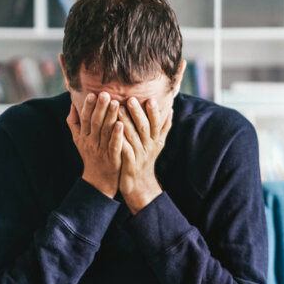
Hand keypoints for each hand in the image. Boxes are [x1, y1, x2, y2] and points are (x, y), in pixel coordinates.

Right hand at [67, 92, 122, 197]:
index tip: (92, 94)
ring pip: (105, 131)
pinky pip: (114, 145)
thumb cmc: (90, 156)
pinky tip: (121, 124)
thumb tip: (72, 104)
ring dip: (110, 117)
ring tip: (116, 103)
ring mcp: (102, 150)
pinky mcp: (112, 158)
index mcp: (84, 136)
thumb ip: (74, 122)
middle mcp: (91, 142)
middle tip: (105, 94)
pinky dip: (117, 135)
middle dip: (100, 108)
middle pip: (95, 122)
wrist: (99, 181)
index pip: (85, 118)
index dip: (88, 106)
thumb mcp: (78, 140)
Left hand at [118, 97, 171, 213]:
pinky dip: (120, 140)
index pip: (157, 124)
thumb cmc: (146, 160)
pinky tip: (112, 130)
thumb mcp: (157, 144)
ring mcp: (139, 155)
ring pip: (133, 137)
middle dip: (138, 113)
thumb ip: (163, 127)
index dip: (154, 112)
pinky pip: (124, 150)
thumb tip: (171, 109)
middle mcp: (149, 147)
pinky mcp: (129, 164)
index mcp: (155, 140)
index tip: (150, 99)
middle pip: (144, 128)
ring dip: (126, 122)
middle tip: (130, 99)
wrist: (140, 185)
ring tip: (117, 108)